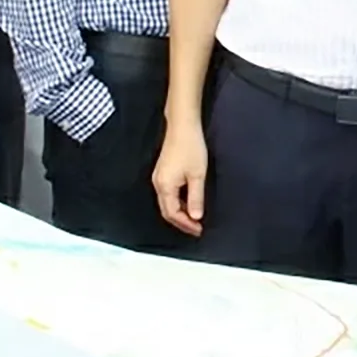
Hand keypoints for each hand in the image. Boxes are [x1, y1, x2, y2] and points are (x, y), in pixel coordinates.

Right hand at [152, 117, 207, 236]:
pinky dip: (178, 202)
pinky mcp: (162, 172)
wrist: (182, 126)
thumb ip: (196, 197)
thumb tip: (195, 217)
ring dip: (180, 212)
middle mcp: (158, 184)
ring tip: (194, 218)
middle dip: (181, 222)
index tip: (199, 229)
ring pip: (167, 203)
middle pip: (167, 211)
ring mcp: (159, 177)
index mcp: (165, 186)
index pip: (173, 214)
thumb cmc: (191, 147)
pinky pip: (168, 194)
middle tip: (196, 228)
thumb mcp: (197, 175)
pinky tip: (189, 202)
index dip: (186, 224)